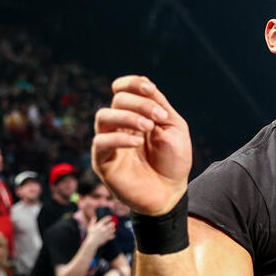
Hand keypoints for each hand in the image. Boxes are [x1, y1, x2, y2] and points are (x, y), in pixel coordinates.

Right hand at [84, 215, 115, 247]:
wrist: (92, 242)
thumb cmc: (91, 234)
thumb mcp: (90, 227)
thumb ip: (92, 221)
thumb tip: (94, 217)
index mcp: (99, 225)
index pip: (105, 219)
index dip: (108, 217)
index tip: (110, 217)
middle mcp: (103, 228)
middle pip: (111, 224)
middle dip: (112, 223)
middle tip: (113, 223)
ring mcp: (106, 233)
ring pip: (113, 229)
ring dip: (113, 229)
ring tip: (113, 229)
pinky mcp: (107, 238)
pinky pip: (113, 235)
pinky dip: (113, 235)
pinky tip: (112, 234)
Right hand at [93, 76, 191, 215]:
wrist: (171, 192)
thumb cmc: (173, 160)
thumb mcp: (174, 128)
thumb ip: (160, 107)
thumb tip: (145, 86)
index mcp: (135, 114)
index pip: (122, 89)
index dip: (132, 83)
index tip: (150, 88)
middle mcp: (118, 125)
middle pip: (117, 100)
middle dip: (140, 103)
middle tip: (159, 118)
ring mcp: (109, 143)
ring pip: (103, 117)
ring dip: (128, 117)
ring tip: (148, 127)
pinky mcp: (103, 162)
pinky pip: (101, 143)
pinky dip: (119, 138)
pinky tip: (137, 142)